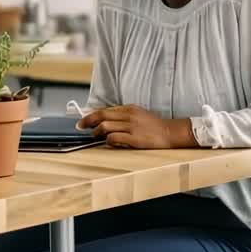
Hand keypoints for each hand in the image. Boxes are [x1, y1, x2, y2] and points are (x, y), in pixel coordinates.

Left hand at [78, 105, 192, 148]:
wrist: (170, 133)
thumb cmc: (154, 126)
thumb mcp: (138, 114)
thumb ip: (123, 116)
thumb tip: (105, 120)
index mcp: (129, 109)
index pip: (105, 110)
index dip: (92, 115)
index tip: (83, 120)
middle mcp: (129, 116)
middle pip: (102, 115)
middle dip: (88, 121)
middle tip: (80, 126)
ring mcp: (131, 127)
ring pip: (105, 126)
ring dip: (97, 132)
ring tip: (95, 136)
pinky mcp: (134, 138)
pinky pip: (114, 138)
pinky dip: (108, 140)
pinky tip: (109, 142)